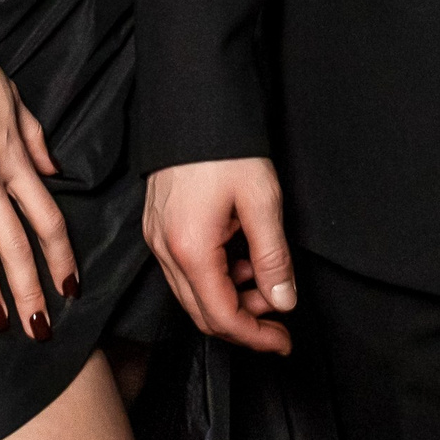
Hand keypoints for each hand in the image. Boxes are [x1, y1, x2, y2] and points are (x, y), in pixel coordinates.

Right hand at [143, 158, 295, 357]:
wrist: (191, 98)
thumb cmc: (225, 145)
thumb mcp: (262, 201)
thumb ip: (272, 257)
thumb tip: (282, 301)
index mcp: (190, 249)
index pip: (222, 317)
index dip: (256, 336)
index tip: (284, 341)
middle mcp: (164, 250)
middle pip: (202, 313)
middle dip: (245, 320)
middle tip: (279, 311)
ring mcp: (156, 237)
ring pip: (192, 293)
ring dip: (230, 297)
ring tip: (263, 275)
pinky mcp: (157, 225)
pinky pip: (184, 269)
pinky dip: (214, 276)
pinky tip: (238, 257)